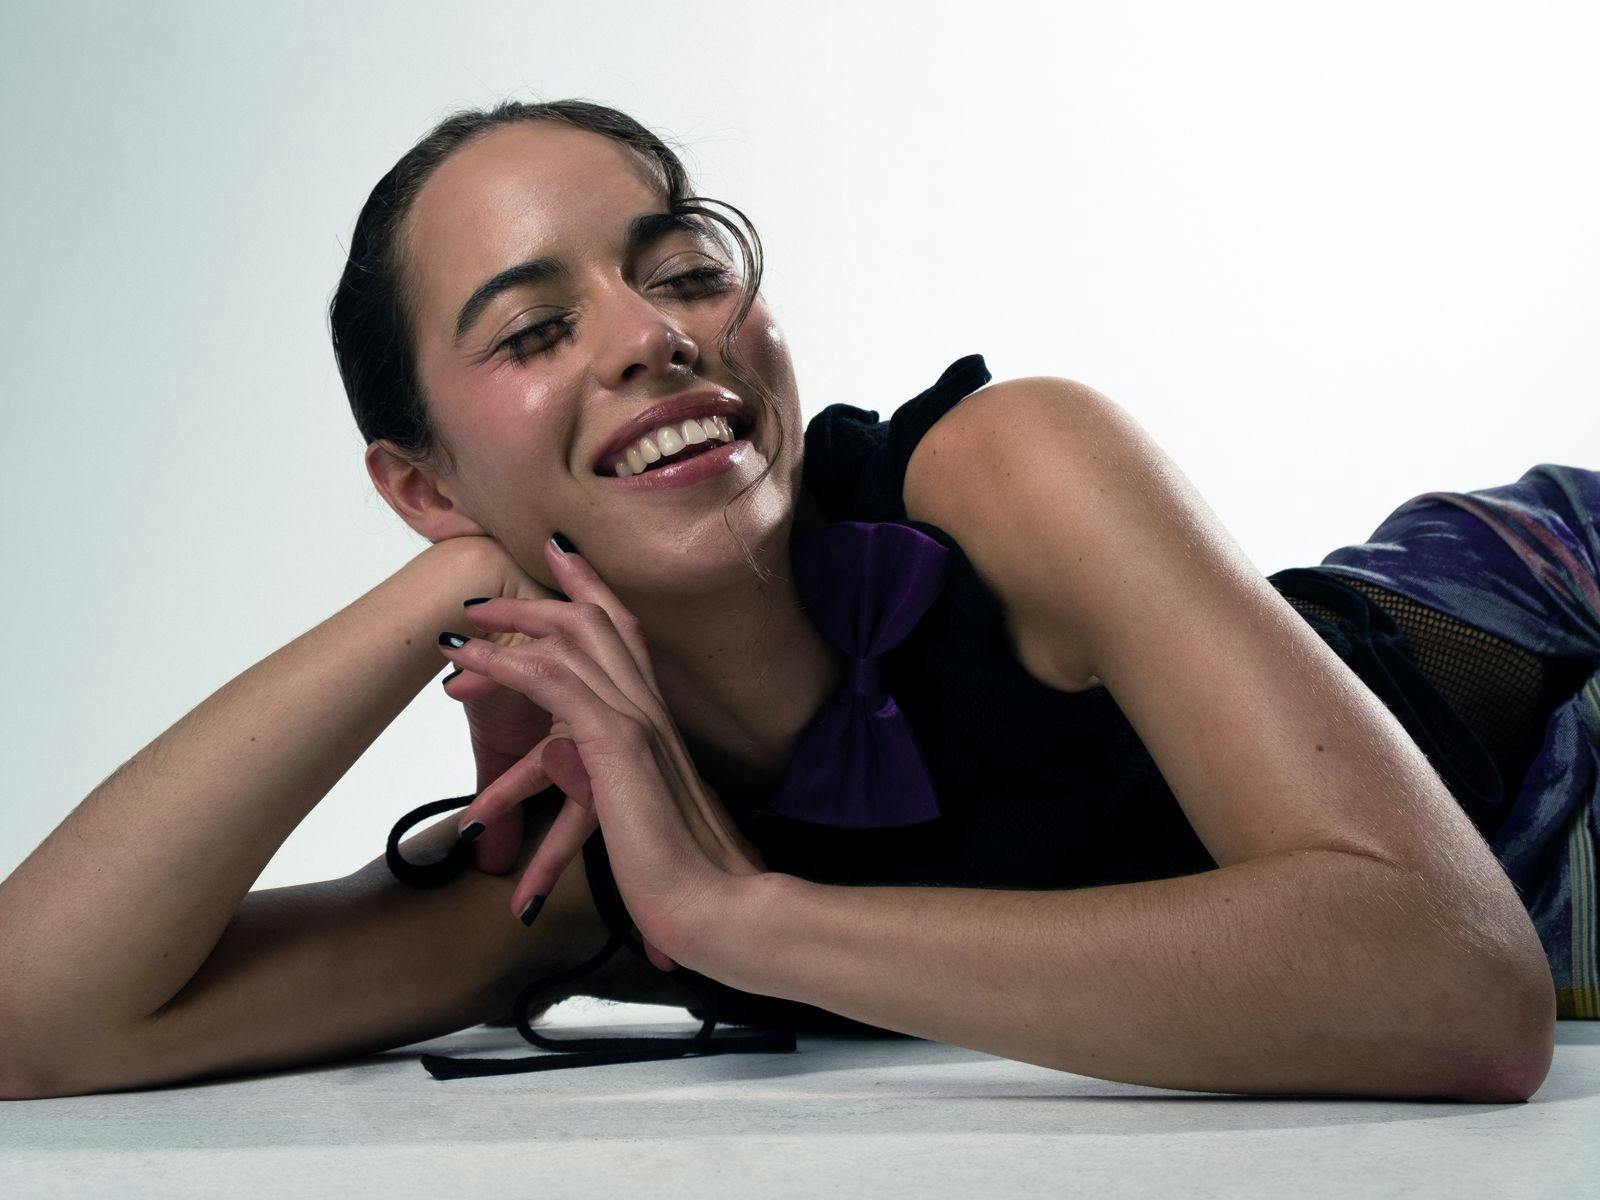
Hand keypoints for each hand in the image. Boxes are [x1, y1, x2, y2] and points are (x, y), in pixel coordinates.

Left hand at [436, 534, 770, 975]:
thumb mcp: (643, 818)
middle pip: (607, 622)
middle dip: (563, 588)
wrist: (713, 903)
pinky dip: (507, 661)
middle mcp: (654, 711)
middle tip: (526, 564)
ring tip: (464, 621)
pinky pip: (553, 681)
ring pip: (575, 642)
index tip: (568, 562)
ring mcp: (638, 721)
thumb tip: (579, 778)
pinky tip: (467, 659)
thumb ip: (612, 788)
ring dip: (517, 623)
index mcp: (662, 725)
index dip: (600, 596)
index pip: (632, 641)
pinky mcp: (616, 742)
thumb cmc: (686, 874)